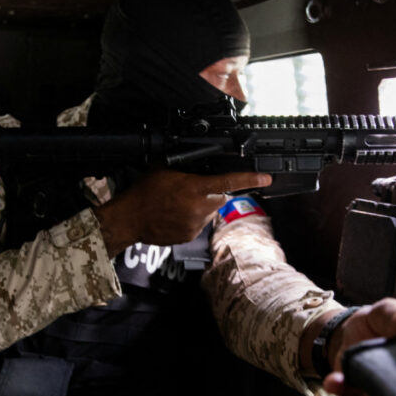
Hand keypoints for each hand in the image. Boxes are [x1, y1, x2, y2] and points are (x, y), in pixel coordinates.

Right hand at [95, 170, 271, 255]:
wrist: (129, 219)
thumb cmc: (143, 193)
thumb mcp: (164, 169)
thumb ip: (185, 165)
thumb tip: (197, 158)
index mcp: (194, 188)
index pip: (228, 181)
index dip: (250, 179)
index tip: (266, 178)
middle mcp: (198, 207)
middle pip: (220, 198)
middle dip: (212, 193)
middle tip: (192, 191)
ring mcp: (195, 224)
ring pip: (208, 212)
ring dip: (199, 207)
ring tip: (177, 204)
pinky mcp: (190, 236)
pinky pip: (198, 224)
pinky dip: (191, 219)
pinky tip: (175, 215)